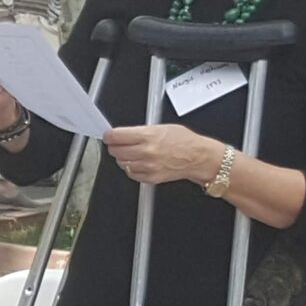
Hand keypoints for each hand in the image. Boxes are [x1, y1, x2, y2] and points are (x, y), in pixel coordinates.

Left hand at [102, 123, 221, 185]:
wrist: (198, 157)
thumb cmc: (184, 141)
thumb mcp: (161, 127)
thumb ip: (140, 131)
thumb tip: (123, 133)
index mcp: (148, 136)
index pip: (116, 136)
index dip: (109, 136)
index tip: (108, 136)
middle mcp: (146, 152)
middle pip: (116, 151)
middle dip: (115, 146)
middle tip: (118, 144)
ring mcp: (148, 166)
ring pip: (121, 163)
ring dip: (122, 158)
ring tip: (131, 153)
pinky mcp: (150, 178)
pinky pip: (131, 174)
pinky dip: (131, 168)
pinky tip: (138, 162)